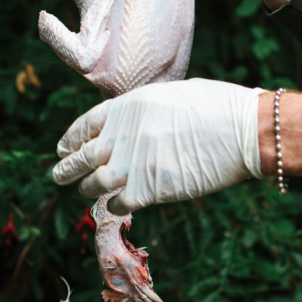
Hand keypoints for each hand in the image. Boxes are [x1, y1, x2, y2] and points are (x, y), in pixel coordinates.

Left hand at [52, 79, 264, 214]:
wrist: (243, 130)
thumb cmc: (217, 106)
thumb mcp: (172, 95)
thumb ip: (145, 110)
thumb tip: (135, 125)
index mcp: (130, 104)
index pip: (87, 123)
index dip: (71, 138)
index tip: (63, 148)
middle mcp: (125, 133)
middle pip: (82, 155)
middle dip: (67, 167)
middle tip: (58, 174)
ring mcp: (135, 162)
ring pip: (95, 182)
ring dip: (88, 189)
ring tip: (86, 192)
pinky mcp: (150, 189)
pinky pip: (118, 203)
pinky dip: (114, 206)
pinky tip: (117, 205)